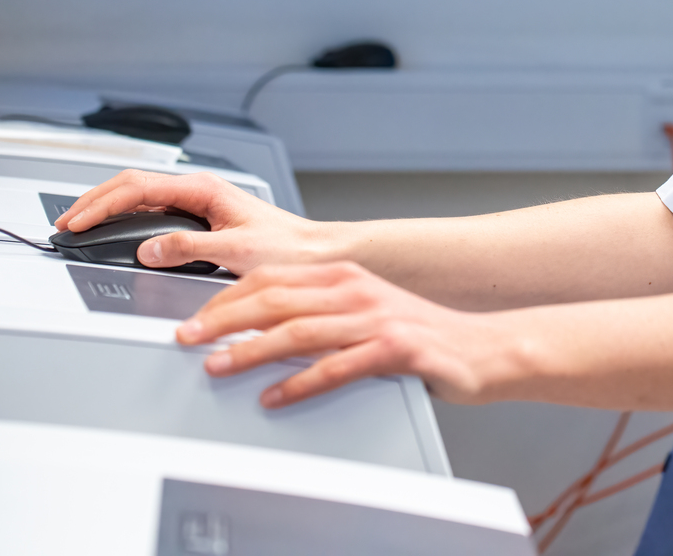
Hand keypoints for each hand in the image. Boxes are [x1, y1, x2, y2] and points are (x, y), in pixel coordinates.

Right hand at [55, 169, 329, 273]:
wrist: (315, 254)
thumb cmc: (288, 250)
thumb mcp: (235, 253)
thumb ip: (189, 249)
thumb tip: (148, 249)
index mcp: (204, 190)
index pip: (138, 188)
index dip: (102, 204)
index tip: (78, 222)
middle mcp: (199, 191)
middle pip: (132, 185)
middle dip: (95, 201)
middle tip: (66, 223)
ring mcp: (199, 202)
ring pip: (140, 195)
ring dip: (107, 206)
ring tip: (80, 223)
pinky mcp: (201, 218)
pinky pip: (153, 210)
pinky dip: (126, 217)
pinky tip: (114, 228)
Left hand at [176, 261, 517, 408]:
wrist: (484, 347)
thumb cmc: (421, 334)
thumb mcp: (366, 312)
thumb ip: (321, 313)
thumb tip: (263, 327)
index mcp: (345, 276)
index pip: (272, 277)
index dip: (226, 295)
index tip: (193, 315)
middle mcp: (357, 290)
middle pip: (276, 299)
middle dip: (224, 319)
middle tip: (188, 338)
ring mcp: (377, 318)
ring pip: (298, 331)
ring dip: (251, 350)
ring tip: (218, 366)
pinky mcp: (396, 349)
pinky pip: (337, 367)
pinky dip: (299, 383)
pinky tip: (275, 397)